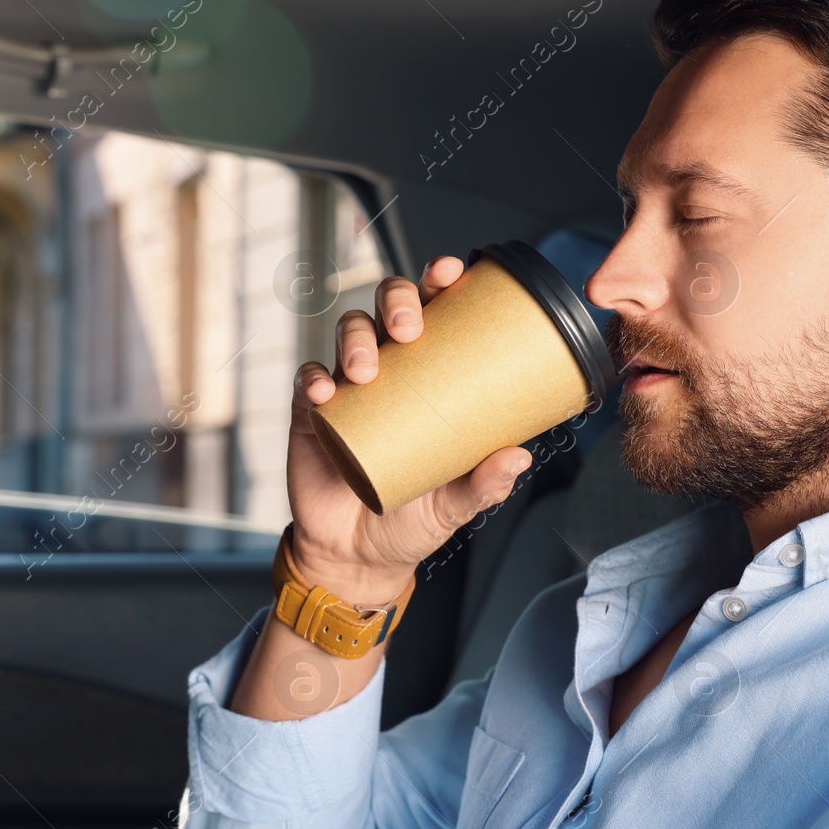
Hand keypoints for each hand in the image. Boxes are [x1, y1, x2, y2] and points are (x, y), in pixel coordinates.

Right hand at [285, 256, 532, 602]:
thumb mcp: (456, 503)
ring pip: (346, 333)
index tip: (451, 271)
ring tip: (366, 371)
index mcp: (430, 375)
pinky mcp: (313, 413)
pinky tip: (325, 392)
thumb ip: (485, 483)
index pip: (436, 312)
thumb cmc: (413, 518)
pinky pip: (308, 380)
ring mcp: (350, 387)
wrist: (360, 556)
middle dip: (397, 301)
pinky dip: (314, 378)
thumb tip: (519, 456)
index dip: (440, 281)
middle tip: (408, 329)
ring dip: (355, 340)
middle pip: (387, 306)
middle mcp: (390, 370)